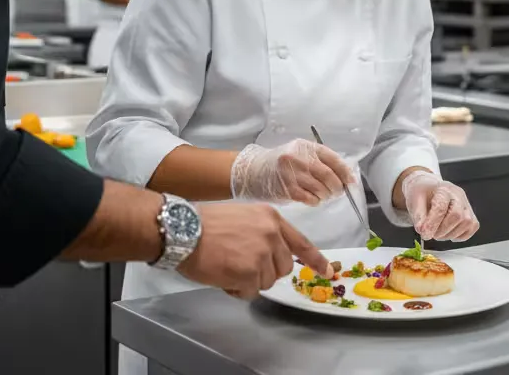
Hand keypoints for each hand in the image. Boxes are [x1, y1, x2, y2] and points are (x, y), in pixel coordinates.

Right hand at [178, 202, 329, 297]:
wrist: (182, 230)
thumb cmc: (204, 223)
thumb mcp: (242, 217)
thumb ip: (261, 233)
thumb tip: (270, 255)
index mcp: (270, 218)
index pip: (300, 242)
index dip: (315, 259)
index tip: (327, 271)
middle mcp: (271, 234)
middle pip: (283, 268)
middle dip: (265, 272)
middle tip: (240, 265)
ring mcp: (262, 253)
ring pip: (266, 282)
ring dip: (248, 280)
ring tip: (227, 266)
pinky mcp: (250, 272)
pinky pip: (249, 292)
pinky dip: (236, 289)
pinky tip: (222, 274)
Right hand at [230, 139, 354, 204]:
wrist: (253, 171)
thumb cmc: (279, 163)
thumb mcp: (298, 153)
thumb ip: (318, 160)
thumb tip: (343, 175)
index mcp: (305, 147)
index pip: (332, 158)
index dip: (345, 171)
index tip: (351, 180)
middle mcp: (299, 158)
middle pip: (329, 175)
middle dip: (337, 186)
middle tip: (338, 191)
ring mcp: (292, 174)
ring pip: (321, 189)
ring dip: (326, 195)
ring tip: (324, 195)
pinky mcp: (287, 189)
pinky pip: (310, 198)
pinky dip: (315, 201)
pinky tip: (313, 199)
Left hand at [400, 170, 479, 241]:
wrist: (430, 189)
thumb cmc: (423, 194)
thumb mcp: (414, 201)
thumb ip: (418, 216)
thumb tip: (422, 230)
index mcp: (443, 189)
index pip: (441, 207)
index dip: (432, 223)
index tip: (424, 233)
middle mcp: (458, 195)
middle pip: (458, 215)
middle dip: (443, 230)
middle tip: (430, 234)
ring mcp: (467, 205)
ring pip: (467, 223)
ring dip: (450, 234)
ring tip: (437, 233)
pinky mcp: (471, 215)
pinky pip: (472, 228)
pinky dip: (460, 235)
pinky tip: (448, 233)